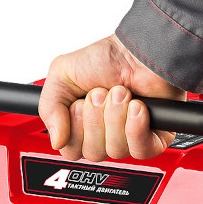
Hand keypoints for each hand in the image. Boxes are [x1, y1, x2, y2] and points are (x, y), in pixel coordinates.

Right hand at [39, 34, 184, 160]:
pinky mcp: (154, 139)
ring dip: (116, 116)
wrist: (139, 50)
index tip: (79, 104)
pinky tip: (137, 108)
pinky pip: (141, 150)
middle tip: (101, 94)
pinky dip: (136, 127)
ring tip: (122, 93)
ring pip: (116, 150)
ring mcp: (129, 138)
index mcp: (83, 126)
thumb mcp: (62, 75)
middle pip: (93, 153)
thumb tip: (56, 141)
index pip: (71, 151)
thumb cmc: (106, 59)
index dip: (75, 130)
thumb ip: (49, 108)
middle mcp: (106, 135)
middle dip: (96, 119)